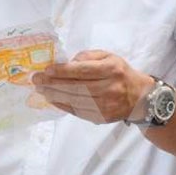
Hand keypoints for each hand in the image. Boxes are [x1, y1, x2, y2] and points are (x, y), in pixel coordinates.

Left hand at [32, 51, 152, 123]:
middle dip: (53, 83)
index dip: (63, 71)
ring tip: (41, 89)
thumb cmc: (120, 73)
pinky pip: (77, 111)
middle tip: (36, 80)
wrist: (139, 97)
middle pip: (76, 87)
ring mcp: (105, 106)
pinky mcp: (101, 118)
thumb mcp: (109, 57)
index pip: (83, 71)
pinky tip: (52, 99)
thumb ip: (87, 56)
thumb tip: (66, 63)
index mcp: (112, 70)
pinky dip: (62, 105)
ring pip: (75, 100)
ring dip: (54, 95)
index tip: (47, 69)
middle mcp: (110, 88)